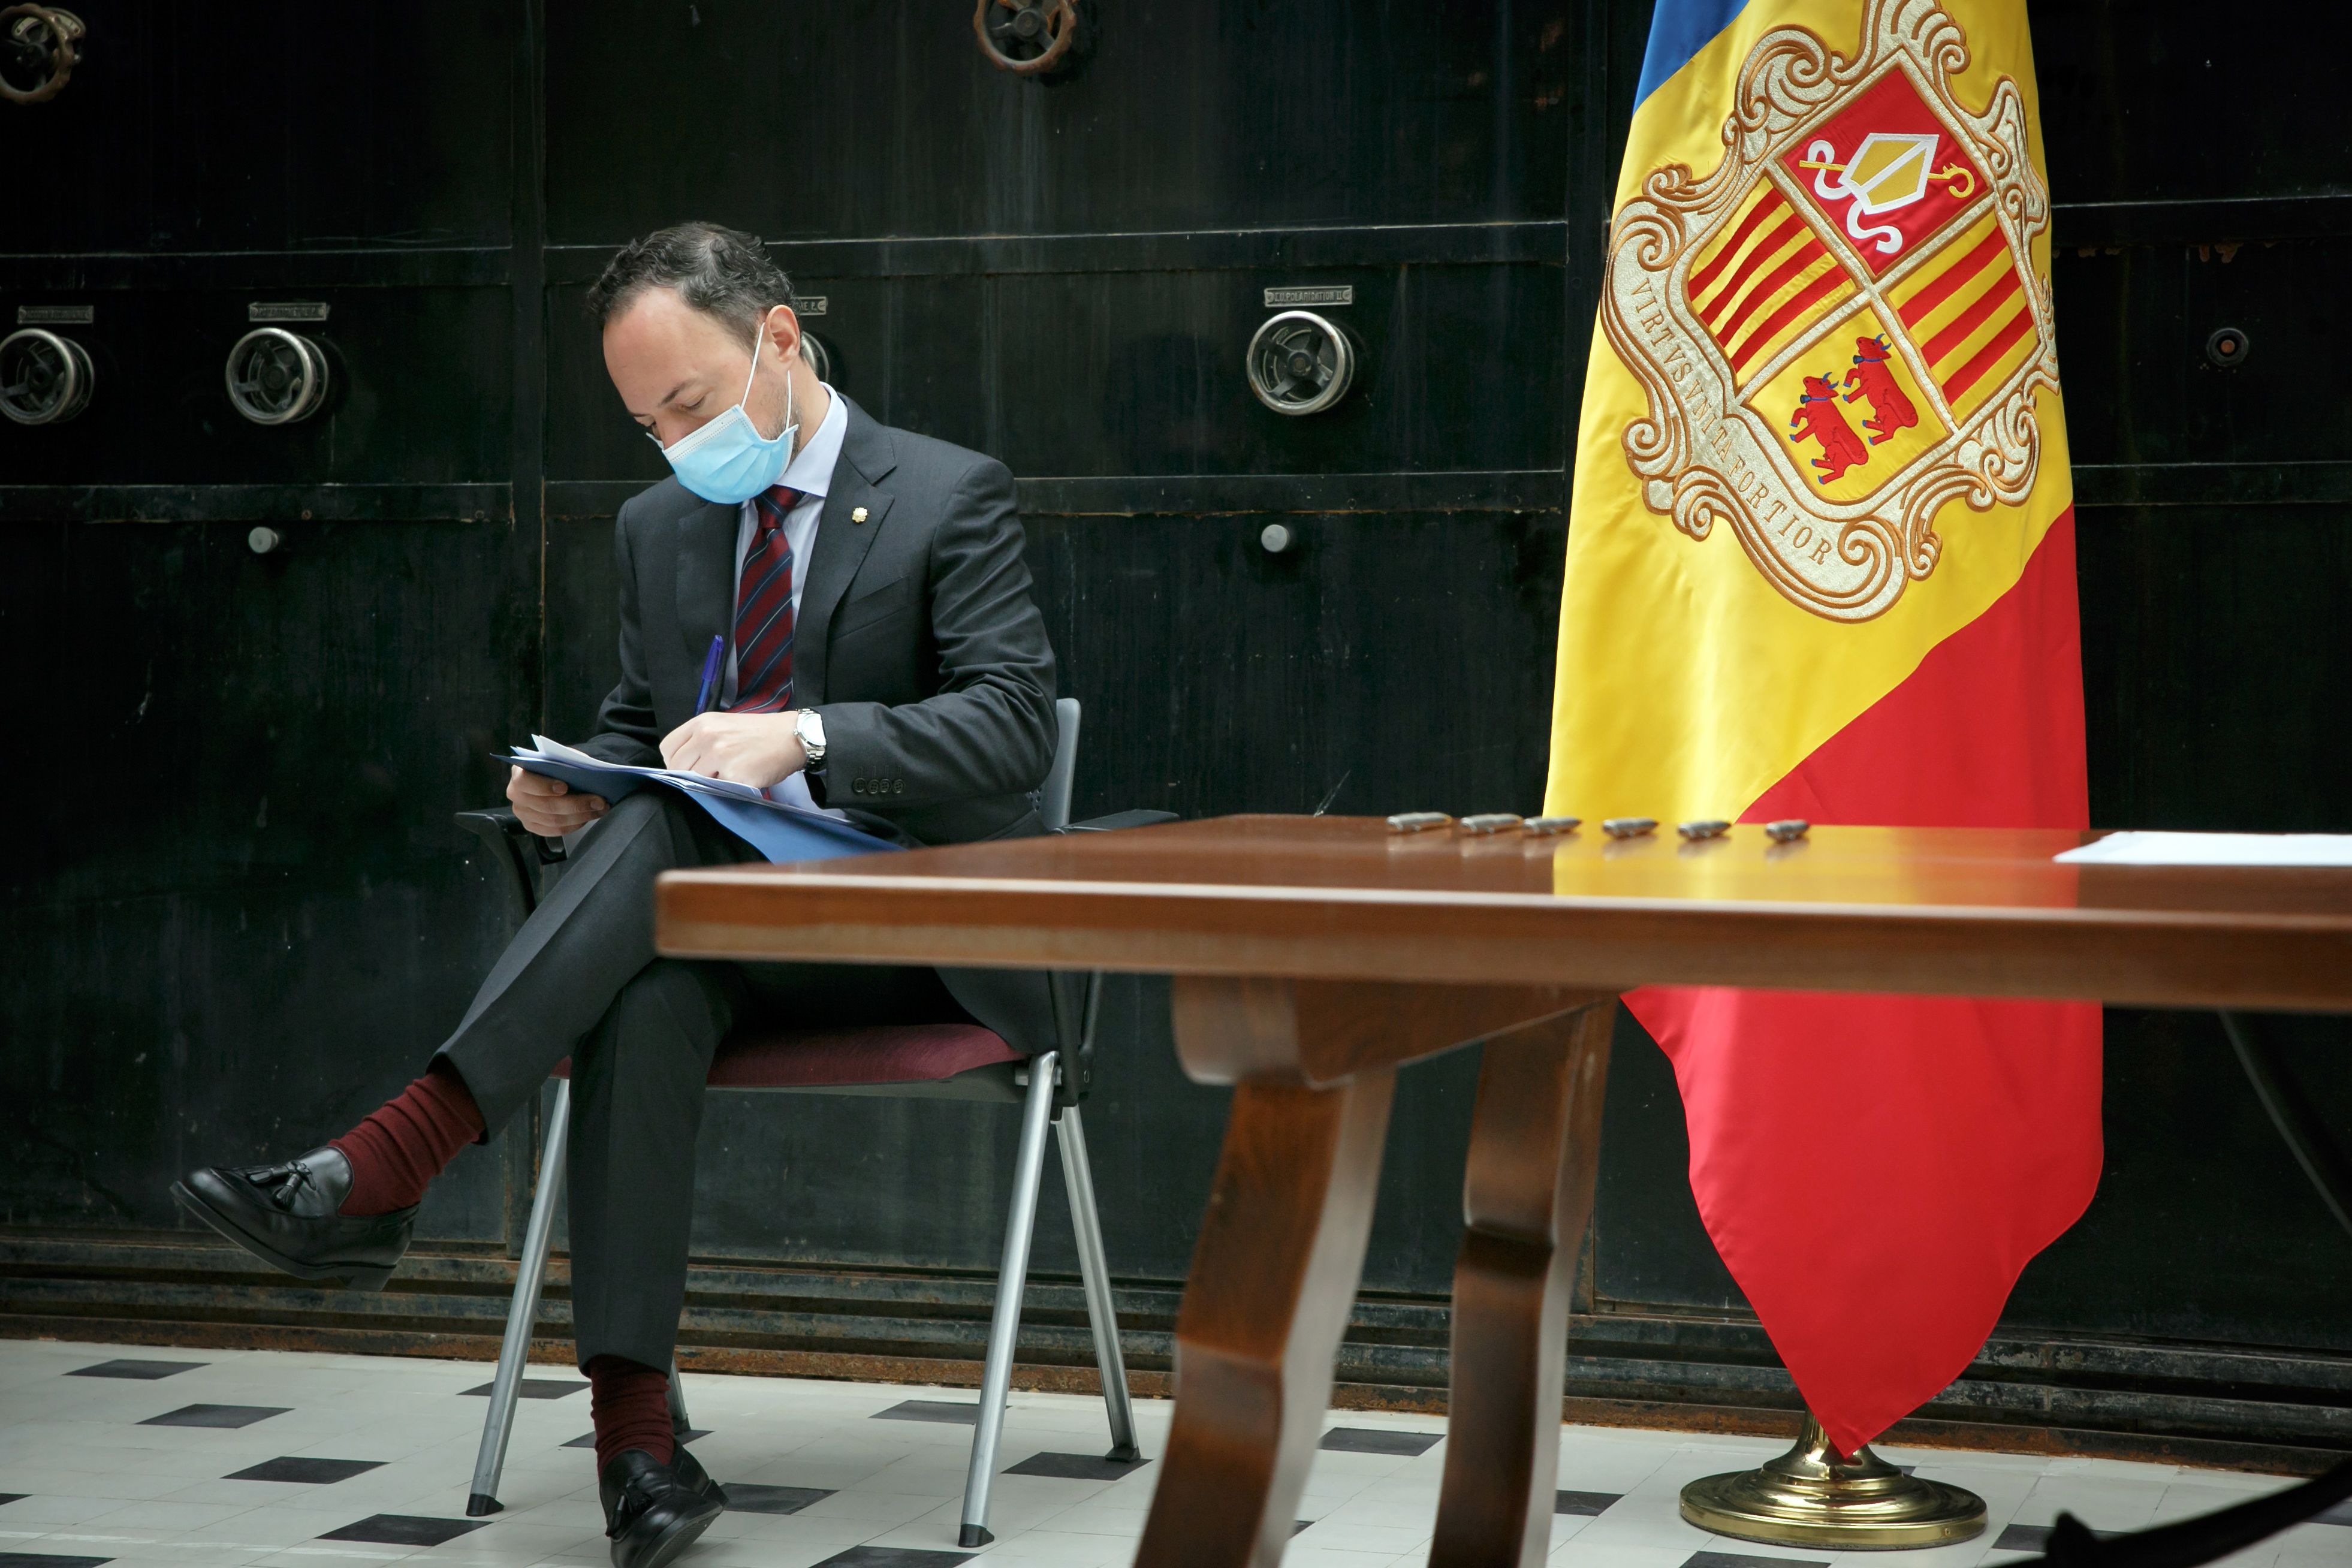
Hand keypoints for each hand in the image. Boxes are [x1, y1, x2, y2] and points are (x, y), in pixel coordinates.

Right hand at [507, 765, 606, 837]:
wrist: (556, 775)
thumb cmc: (558, 765)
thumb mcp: (561, 758)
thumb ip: (567, 764)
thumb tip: (585, 774)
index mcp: (519, 772)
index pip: (524, 781)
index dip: (544, 786)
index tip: (564, 787)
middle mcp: (516, 794)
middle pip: (545, 805)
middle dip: (576, 804)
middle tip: (599, 801)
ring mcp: (522, 813)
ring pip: (553, 821)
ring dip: (581, 816)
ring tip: (600, 809)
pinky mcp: (532, 826)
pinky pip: (555, 831)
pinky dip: (574, 825)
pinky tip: (588, 817)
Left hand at [660, 710, 805, 788]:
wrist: (791, 737)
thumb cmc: (759, 732)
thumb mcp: (723, 723)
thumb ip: (699, 738)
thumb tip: (681, 764)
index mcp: (702, 723)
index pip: (668, 747)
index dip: (674, 761)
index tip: (687, 765)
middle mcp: (707, 737)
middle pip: (678, 767)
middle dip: (690, 774)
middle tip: (710, 773)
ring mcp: (720, 757)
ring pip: (695, 781)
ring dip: (708, 782)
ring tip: (728, 773)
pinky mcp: (734, 775)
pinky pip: (717, 789)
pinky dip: (726, 788)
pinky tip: (740, 778)